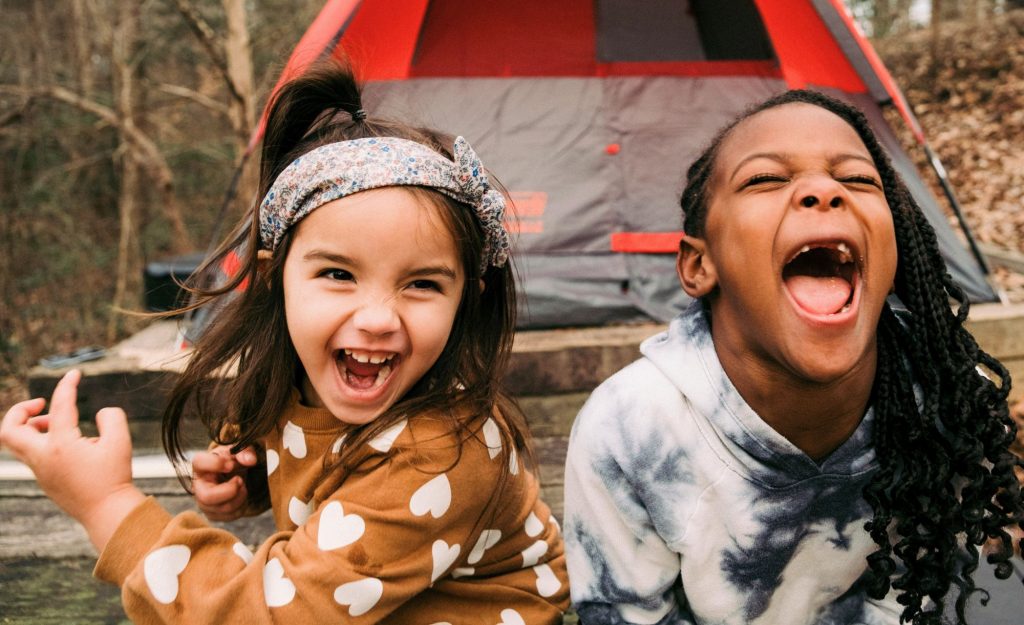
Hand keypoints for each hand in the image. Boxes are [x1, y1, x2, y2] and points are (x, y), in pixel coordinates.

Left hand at [0, 369, 144, 550]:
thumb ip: (112, 417)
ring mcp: (40, 470)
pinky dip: (41, 440)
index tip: (74, 374)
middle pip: (9, 429)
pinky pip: (31, 453)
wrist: (106, 512)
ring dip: (31, 425)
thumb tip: (99, 413)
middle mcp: (43, 457)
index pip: (59, 406)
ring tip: (56, 422)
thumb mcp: (121, 441)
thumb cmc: (114, 477)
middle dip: (21, 410)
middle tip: (42, 404)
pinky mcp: (44, 479)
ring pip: (16, 442)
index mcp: (60, 445)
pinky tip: (68, 441)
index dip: (67, 385)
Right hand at [192, 444, 257, 521]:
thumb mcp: (237, 452)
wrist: (231, 476)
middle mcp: (198, 486)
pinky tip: (240, 495)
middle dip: (230, 490)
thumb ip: (245, 452)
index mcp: (200, 466)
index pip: (199, 462)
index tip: (231, 464)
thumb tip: (250, 460)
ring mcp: (204, 503)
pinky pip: (231, 516)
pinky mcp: (213, 514)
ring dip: (240, 497)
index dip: (217, 464)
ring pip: (222, 508)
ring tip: (242, 486)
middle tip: (240, 480)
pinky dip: (242, 506)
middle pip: (207, 497)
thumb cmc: (230, 462)